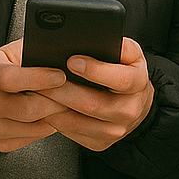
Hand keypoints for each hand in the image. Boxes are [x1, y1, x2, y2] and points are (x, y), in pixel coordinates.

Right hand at [0, 39, 68, 152]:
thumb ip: (35, 52)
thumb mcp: (17, 52)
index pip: (12, 79)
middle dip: (57, 101)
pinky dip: (48, 128)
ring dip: (56, 117)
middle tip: (74, 94)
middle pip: (28, 108)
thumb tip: (61, 53)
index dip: (39, 78)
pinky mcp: (0, 143)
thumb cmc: (8, 69)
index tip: (61, 76)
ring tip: (66, 104)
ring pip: (34, 127)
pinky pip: (33, 139)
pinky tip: (53, 116)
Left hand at [36, 37, 154, 151]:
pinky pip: (74, 134)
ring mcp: (116, 130)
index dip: (95, 70)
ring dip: (56, 107)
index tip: (72, 60)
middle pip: (93, 104)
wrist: (136, 102)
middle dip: (65, 90)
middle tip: (44, 79)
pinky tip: (46, 107)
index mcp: (138, 83)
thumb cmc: (126, 70)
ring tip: (39, 92)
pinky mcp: (101, 143)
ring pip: (80, 122)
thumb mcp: (129, 52)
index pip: (119, 79)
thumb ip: (117, 42)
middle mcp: (130, 110)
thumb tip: (94, 35)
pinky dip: (57, 120)